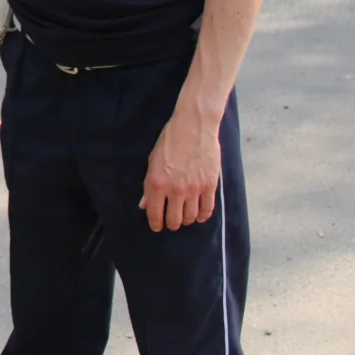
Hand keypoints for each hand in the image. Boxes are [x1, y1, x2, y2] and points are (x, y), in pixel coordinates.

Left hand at [140, 109, 221, 231]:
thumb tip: (144, 206)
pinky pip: (207, 209)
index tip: (157, 227)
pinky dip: (203, 216)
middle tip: (171, 222)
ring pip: (190, 217)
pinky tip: (199, 216)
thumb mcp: (152, 161)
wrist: (193, 127)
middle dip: (171, 224)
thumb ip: (148, 186)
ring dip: (187, 220)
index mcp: (157, 183)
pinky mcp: (209, 185)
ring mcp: (194, 188)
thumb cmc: (170, 141)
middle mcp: (175, 189)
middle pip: (174, 220)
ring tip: (184, 217)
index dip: (155, 224)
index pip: (155, 214)